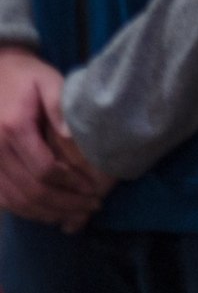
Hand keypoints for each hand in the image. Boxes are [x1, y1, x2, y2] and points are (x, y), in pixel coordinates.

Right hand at [0, 47, 104, 230]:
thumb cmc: (26, 77)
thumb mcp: (48, 81)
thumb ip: (59, 107)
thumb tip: (73, 135)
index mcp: (13, 127)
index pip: (44, 169)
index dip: (70, 184)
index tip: (93, 191)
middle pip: (30, 190)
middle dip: (64, 204)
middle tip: (91, 208)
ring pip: (15, 200)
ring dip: (46, 213)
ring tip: (75, 215)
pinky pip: (2, 197)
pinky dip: (25, 210)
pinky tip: (47, 212)